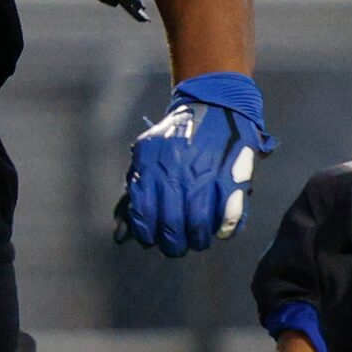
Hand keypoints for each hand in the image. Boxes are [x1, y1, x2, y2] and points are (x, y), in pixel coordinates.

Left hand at [115, 73, 276, 256]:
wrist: (214, 106)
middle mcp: (177, 172)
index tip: (152, 238)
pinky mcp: (232, 179)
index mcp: (151, 165)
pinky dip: (223, 230)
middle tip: (176, 245)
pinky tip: (218, 230)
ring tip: (196, 239)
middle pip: (171, 226)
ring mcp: (205, 177)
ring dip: (197, 239)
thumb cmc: (174, 138)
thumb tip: (119, 236)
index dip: (147, 233)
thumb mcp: (146, 156)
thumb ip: (132, 194)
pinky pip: (229, 218)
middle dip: (173, 244)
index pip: (144, 213)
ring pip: (198, 226)